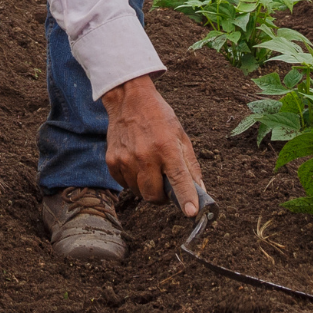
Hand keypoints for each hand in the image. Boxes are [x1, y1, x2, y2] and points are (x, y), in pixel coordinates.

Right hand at [102, 74, 204, 215]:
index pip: (179, 178)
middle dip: (162, 197)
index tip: (191, 212)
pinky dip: (132, 180)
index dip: (186, 197)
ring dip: (147, 187)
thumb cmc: (159, 118)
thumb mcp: (181, 137)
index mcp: (166, 147)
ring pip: (139, 192)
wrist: (129, 100)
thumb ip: (190, 165)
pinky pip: (124, 184)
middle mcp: (145, 155)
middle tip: (165, 185)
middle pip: (154, 196)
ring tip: (149, 167)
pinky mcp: (112, 161)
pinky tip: (136, 164)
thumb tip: (200, 190)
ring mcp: (126, 159)